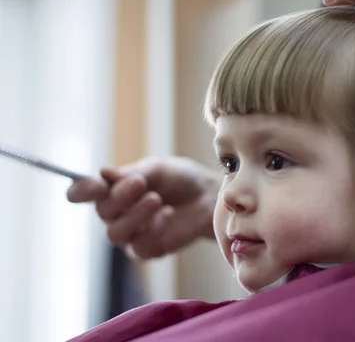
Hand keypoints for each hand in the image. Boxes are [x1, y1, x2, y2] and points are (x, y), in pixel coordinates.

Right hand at [67, 157, 220, 258]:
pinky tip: (168, 214)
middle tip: (141, 183)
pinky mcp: (148, 249)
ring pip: (114, 233)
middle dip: (119, 196)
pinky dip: (153, 229)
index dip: (82, 190)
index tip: (96, 184)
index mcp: (111, 189)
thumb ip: (131, 173)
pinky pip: (138, 247)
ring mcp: (130, 234)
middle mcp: (115, 213)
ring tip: (156, 199)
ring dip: (134, 215)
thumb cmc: (181, 179)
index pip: (82, 193)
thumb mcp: (158, 169)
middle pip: (101, 211)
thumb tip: (103, 173)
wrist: (209, 196)